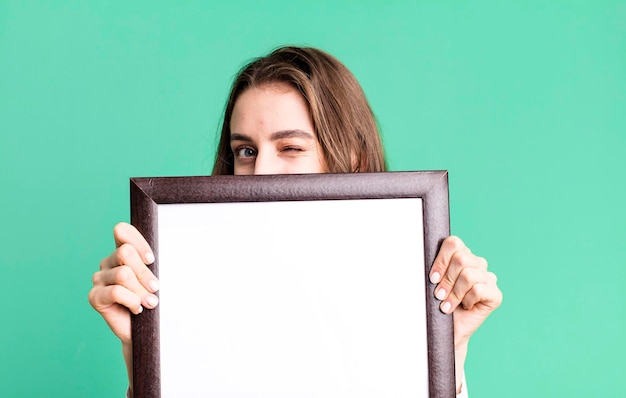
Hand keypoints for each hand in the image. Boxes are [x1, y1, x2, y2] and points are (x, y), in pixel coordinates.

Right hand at [88, 222, 160, 386]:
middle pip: (125, 253)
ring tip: (149, 302)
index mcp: (121, 253)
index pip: (122, 231)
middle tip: (155, 288)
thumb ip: (150, 263)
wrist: (144, 331)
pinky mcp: (94, 297)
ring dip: (141, 291)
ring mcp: (99, 279)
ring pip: (123, 274)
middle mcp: (107, 263)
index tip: (151, 260)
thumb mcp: (155, 277)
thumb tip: (151, 257)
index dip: (138, 242)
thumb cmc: (152, 300)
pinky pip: (117, 292)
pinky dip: (132, 301)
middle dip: (145, 272)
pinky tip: (136, 309)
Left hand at [429, 236, 501, 392]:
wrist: (445, 332)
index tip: (432, 278)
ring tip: (447, 305)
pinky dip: (466, 300)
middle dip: (446, 280)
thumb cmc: (435, 306)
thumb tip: (411, 250)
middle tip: (439, 295)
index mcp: (462, 256)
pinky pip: (479, 290)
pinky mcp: (495, 295)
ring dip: (454, 293)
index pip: (454, 243)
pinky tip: (464, 307)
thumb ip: (431, 266)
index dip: (441, 260)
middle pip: (461, 259)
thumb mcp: (430, 283)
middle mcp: (478, 264)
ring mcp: (489, 279)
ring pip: (469, 275)